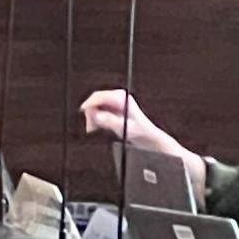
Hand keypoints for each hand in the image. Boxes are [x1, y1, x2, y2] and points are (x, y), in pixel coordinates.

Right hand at [75, 89, 193, 162]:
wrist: (155, 142)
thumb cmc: (146, 135)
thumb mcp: (127, 130)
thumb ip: (111, 122)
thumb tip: (97, 116)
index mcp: (124, 100)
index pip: (101, 95)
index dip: (90, 103)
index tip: (83, 111)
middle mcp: (121, 101)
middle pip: (98, 101)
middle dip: (91, 112)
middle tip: (90, 125)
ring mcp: (119, 107)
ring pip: (98, 107)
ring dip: (93, 117)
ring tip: (93, 128)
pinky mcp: (117, 114)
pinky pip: (101, 113)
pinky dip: (97, 120)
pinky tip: (98, 128)